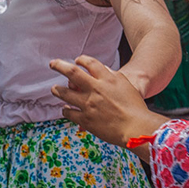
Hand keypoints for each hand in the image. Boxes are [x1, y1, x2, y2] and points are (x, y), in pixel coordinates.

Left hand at [50, 55, 168, 158]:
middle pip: (72, 73)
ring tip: (54, 89)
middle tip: (53, 64)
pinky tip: (65, 110)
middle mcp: (96, 89)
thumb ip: (113, 77)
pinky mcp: (85, 120)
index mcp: (108, 79)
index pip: (90, 63)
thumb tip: (103, 70)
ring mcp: (88, 104)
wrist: (135, 127)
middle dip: (60, 66)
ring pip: (65, 93)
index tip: (77, 60)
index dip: (82, 59)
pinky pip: (69, 113)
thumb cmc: (135, 107)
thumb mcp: (126, 86)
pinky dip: (65, 111)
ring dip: (57, 90)